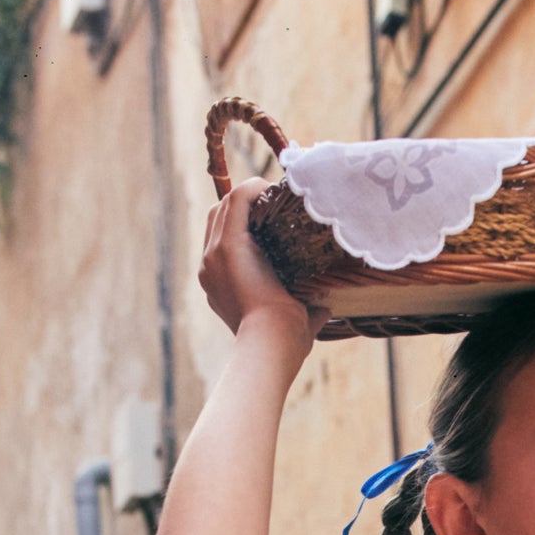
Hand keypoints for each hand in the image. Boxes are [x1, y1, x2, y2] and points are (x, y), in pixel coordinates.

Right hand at [199, 177, 329, 352]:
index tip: (273, 221)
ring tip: (275, 195)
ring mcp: (214, 255)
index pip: (223, 241)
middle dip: (245, 206)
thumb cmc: (283, 344)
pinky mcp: (227, 245)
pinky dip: (253, 189)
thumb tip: (324, 308)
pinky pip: (236, 200)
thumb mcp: (293, 323)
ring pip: (225, 206)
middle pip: (219, 218)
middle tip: (275, 205)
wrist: (271, 346)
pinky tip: (272, 188)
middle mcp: (209, 268)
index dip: (245, 224)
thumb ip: (307, 312)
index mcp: (219, 285)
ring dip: (249, 195)